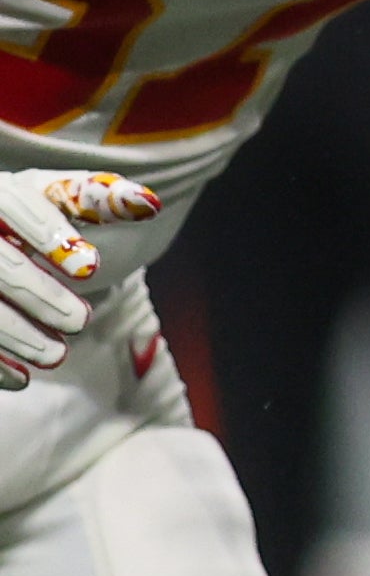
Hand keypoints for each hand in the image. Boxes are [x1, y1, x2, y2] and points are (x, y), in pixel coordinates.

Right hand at [0, 171, 148, 387]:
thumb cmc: (26, 212)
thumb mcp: (56, 196)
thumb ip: (100, 197)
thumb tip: (149, 204)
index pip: (13, 202)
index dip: (48, 234)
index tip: (91, 269)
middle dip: (38, 295)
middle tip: (81, 322)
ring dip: (14, 335)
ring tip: (57, 356)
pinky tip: (21, 380)